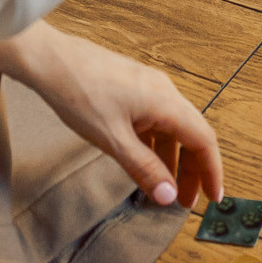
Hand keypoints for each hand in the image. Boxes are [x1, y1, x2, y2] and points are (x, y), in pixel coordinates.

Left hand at [1, 25, 222, 209]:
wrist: (49, 61)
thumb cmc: (78, 93)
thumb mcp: (112, 140)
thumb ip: (144, 168)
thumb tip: (169, 195)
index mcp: (165, 101)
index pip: (203, 140)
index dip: (211, 171)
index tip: (213, 197)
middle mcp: (163, 91)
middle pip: (192, 134)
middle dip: (192, 170)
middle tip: (186, 201)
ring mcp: (148, 87)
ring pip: (172, 128)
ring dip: (173, 159)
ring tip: (164, 187)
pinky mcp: (133, 88)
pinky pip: (155, 120)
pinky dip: (156, 144)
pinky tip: (144, 161)